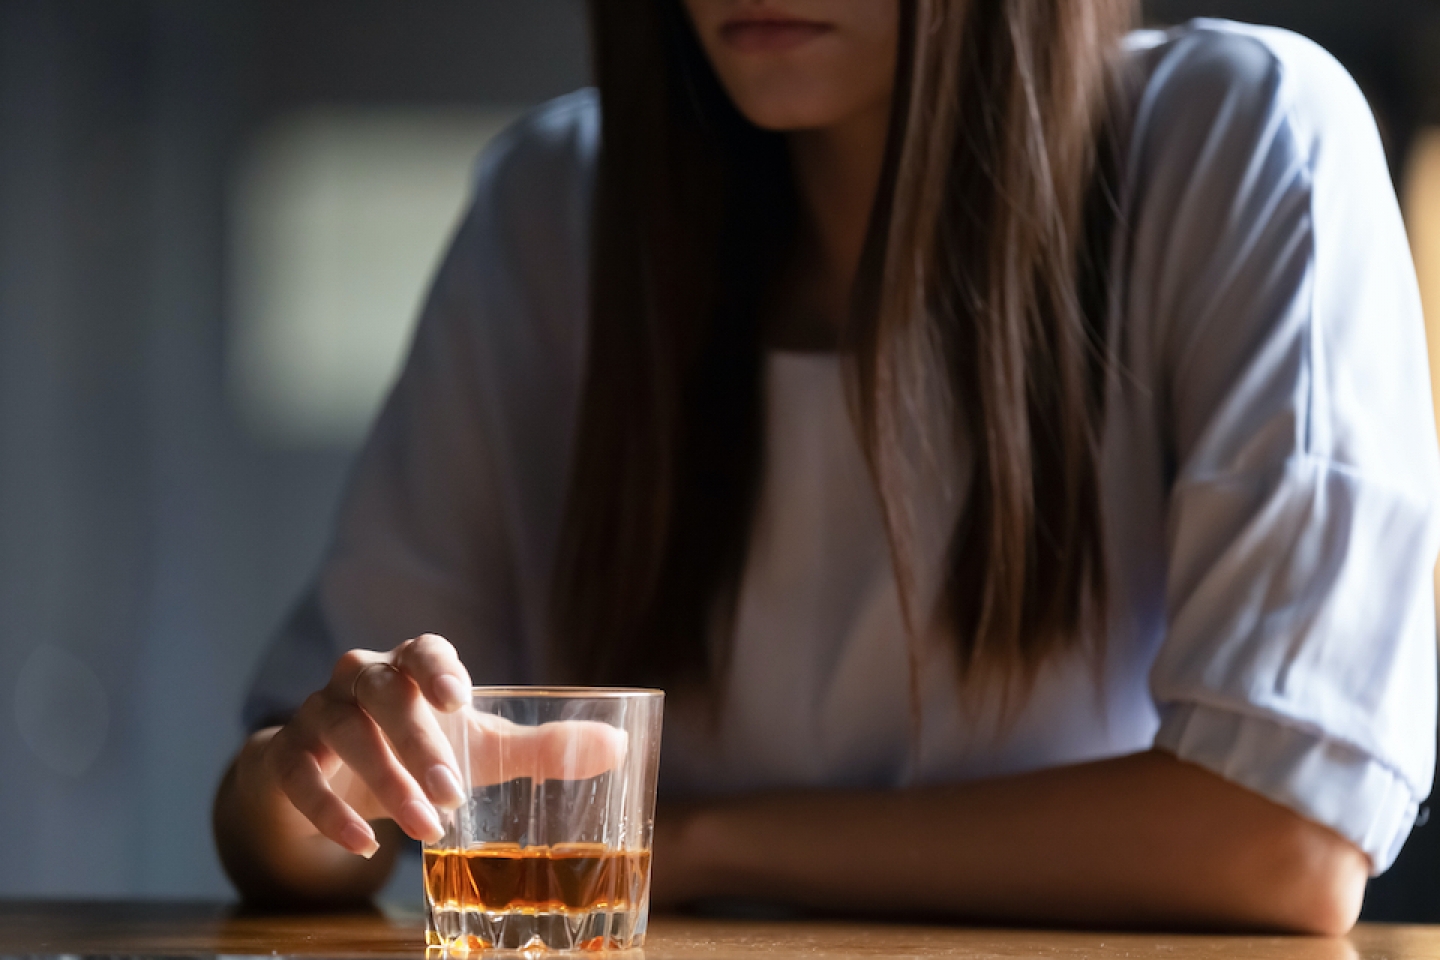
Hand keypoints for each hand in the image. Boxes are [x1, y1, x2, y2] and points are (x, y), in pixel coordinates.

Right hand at [258, 634, 633, 859]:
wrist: (335, 773)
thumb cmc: (422, 749)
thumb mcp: (480, 749)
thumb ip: (542, 748)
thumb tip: (618, 747)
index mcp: (413, 665)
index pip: (424, 650)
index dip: (439, 667)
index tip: (459, 697)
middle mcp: (362, 678)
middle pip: (384, 694)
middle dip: (418, 744)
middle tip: (452, 794)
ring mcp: (318, 712)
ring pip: (342, 733)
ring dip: (384, 781)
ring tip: (427, 828)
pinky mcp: (286, 755)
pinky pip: (298, 775)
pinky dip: (327, 811)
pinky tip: (364, 844)